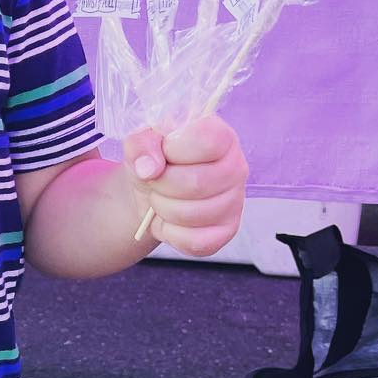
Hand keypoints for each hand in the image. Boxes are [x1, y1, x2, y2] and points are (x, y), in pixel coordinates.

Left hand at [125, 116, 246, 256]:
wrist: (151, 188)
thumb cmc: (154, 158)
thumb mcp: (140, 143)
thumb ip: (141, 145)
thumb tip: (149, 169)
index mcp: (220, 135)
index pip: (208, 140)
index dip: (175, 149)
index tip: (163, 150)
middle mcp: (236, 167)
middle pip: (197, 182)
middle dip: (161, 184)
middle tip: (154, 179)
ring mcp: (236, 202)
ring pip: (194, 214)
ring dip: (162, 207)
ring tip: (161, 196)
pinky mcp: (227, 231)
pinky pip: (195, 241)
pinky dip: (170, 232)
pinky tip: (169, 218)